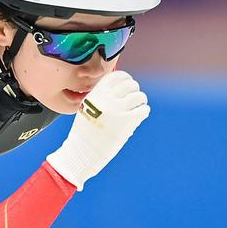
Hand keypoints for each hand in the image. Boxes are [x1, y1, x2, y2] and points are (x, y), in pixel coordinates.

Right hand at [46, 70, 150, 189]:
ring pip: (139, 96)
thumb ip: (102, 96)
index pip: (117, 76)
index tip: (128, 87)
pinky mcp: (126, 122)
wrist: (82, 151)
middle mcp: (106, 99)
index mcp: (96, 94)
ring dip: (141, 101)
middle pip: (131, 84)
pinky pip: (144, 110)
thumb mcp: (87, 108)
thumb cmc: (86, 130)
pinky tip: (138, 116)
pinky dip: (144, 112)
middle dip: (134, 91)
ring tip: (137, 108)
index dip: (126, 79)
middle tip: (134, 99)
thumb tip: (122, 87)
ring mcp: (117, 110)